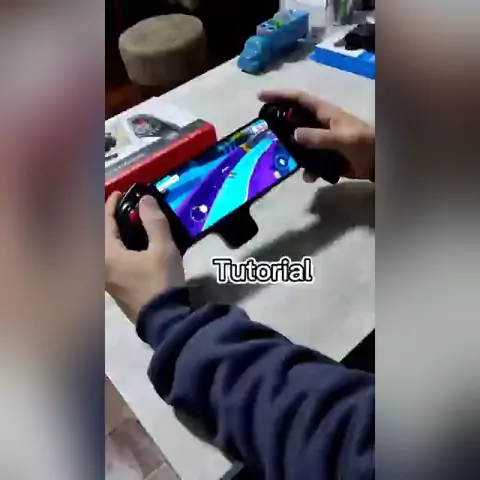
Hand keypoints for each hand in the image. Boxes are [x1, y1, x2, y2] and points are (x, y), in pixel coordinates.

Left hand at [105, 192, 184, 321]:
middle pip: (96, 236)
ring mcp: (105, 281)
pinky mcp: (113, 290)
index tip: (120, 193)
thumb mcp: (163, 249)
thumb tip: (145, 200)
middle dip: (105, 220)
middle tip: (119, 210)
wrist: (164, 321)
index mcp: (108, 255)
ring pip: (101, 251)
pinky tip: (127, 249)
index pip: (104, 222)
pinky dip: (112, 249)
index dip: (111, 205)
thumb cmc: (161, 282)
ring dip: (108, 236)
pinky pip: (106, 262)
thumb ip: (154, 222)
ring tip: (124, 227)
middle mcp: (101, 267)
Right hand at [259, 90, 374, 180]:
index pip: (299, 99)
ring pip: (299, 144)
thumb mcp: (343, 139)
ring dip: (293, 154)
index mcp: (325, 114)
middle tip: (266, 132)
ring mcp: (322, 142)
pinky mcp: (325, 158)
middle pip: (294, 120)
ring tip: (289, 162)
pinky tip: (310, 177)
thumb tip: (294, 135)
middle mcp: (321, 125)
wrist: (380, 164)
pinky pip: (310, 162)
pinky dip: (308, 170)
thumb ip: (319, 137)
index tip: (260, 96)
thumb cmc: (365, 144)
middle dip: (280, 125)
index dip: (280, 95)